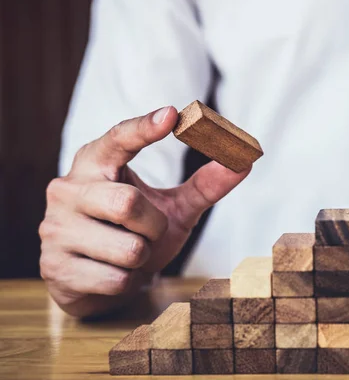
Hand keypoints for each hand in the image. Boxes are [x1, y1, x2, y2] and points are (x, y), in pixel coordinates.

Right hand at [39, 107, 249, 316]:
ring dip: (143, 257)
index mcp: (96, 162)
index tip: (172, 115)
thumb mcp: (172, 207)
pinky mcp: (55, 267)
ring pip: (128, 248)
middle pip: (128, 204)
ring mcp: (55, 228)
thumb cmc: (136, 231)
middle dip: (153, 226)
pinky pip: (117, 279)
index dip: (144, 128)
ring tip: (129, 253)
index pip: (118, 138)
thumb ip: (206, 185)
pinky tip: (113, 273)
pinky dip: (129, 281)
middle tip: (147, 231)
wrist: (95, 278)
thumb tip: (245, 160)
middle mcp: (68, 188)